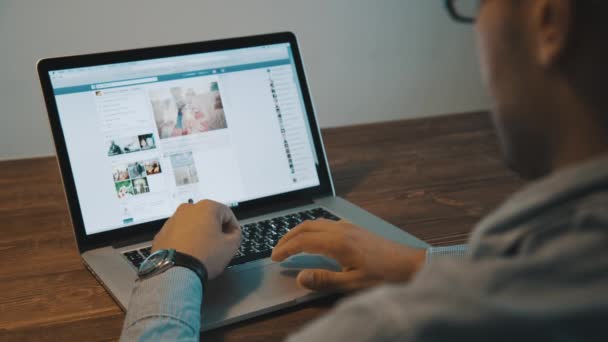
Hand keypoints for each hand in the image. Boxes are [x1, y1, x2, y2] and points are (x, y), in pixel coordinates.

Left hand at [152, 200, 241, 278]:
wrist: (175, 272)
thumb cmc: (203, 257)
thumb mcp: (231, 246)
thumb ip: (237, 234)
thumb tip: (233, 233)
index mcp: (206, 207)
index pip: (227, 214)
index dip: (233, 228)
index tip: (233, 239)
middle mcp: (187, 209)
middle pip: (208, 218)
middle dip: (215, 230)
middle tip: (219, 247)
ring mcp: (173, 220)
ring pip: (192, 225)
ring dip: (199, 236)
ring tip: (202, 253)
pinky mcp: (162, 233)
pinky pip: (179, 235)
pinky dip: (185, 242)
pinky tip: (190, 254)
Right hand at [271, 219, 425, 291]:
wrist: (410, 264)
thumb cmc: (385, 276)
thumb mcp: (353, 284)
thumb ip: (324, 280)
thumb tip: (300, 277)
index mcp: (338, 243)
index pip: (303, 241)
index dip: (286, 249)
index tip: (275, 258)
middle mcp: (342, 230)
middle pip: (306, 226)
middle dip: (288, 237)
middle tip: (277, 250)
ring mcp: (349, 227)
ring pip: (316, 222)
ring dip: (299, 231)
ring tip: (290, 244)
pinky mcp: (355, 228)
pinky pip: (326, 223)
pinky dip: (312, 229)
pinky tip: (314, 239)